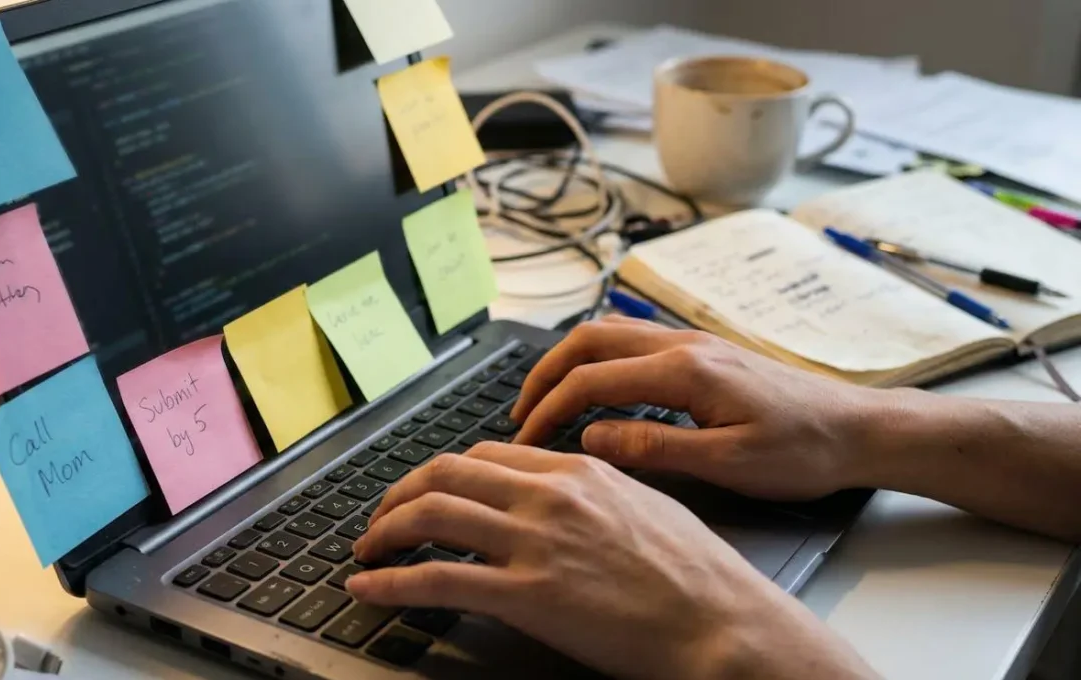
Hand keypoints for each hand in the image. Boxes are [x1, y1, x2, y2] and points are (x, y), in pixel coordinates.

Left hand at [347, 444, 876, 679]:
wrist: (724, 624)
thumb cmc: (698, 577)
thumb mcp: (647, 507)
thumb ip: (597, 493)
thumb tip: (567, 495)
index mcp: (578, 471)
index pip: (486, 455)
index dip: (442, 473)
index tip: (425, 491)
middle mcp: (549, 494)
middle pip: (445, 473)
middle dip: (400, 494)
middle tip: (383, 518)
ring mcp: (535, 542)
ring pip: (431, 514)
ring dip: (385, 530)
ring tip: (367, 550)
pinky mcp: (527, 595)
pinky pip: (436, 579)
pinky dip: (390, 581)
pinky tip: (369, 588)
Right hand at [511, 317, 887, 500]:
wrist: (861, 430)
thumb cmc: (805, 450)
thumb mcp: (728, 463)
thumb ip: (653, 447)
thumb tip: (591, 438)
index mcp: (686, 371)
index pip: (591, 380)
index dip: (548, 410)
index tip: (524, 441)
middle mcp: (684, 345)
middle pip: (588, 340)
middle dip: (544, 374)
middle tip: (520, 414)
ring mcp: (694, 343)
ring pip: (609, 334)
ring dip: (569, 362)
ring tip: (546, 400)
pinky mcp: (705, 353)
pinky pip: (633, 341)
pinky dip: (598, 359)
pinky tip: (596, 388)